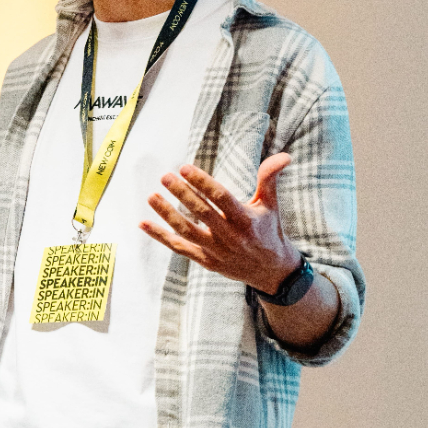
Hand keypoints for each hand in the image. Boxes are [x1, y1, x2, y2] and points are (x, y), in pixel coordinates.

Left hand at [141, 155, 301, 292]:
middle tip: (165, 176)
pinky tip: (143, 224)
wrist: (271, 272)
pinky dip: (160, 237)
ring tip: (152, 196)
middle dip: (182, 194)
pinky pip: (179, 248)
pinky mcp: (205, 261)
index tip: (184, 168)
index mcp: (245, 220)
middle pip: (201, 213)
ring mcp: (215, 251)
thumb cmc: (269, 231)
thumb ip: (270, 178)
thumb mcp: (270, 205)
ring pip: (187, 232)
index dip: (202, 183)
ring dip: (167, 215)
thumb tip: (284, 155)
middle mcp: (230, 237)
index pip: (221, 198)